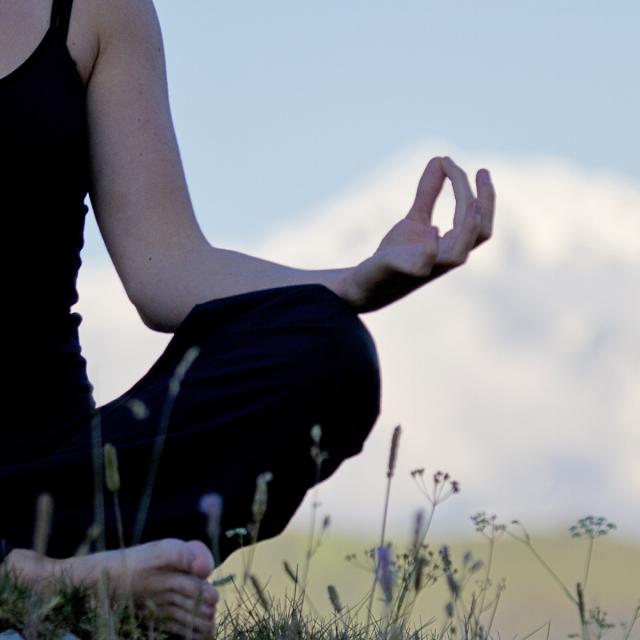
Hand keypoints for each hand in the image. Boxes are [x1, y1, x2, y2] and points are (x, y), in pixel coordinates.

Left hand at [337, 156, 494, 312]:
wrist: (367, 281)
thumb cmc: (397, 253)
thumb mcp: (415, 219)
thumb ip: (428, 193)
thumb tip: (439, 159)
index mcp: (452, 244)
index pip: (477, 219)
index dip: (481, 194)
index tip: (472, 167)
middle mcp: (446, 257)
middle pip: (479, 234)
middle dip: (485, 204)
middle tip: (480, 172)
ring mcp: (427, 267)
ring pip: (460, 254)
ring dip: (468, 229)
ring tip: (470, 203)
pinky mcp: (404, 271)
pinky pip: (423, 266)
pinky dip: (430, 248)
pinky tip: (432, 228)